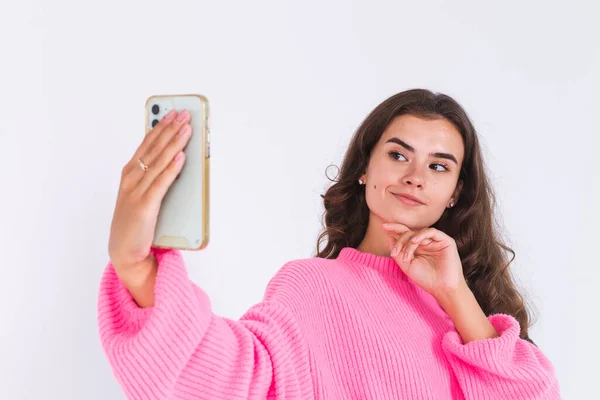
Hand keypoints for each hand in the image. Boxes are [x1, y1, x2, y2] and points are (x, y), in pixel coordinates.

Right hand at [108, 109, 191, 282]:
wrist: (125, 251)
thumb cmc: (136, 222)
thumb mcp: (142, 194)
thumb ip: (154, 176)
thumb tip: (176, 158)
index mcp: (129, 173)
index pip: (147, 144)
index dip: (161, 127)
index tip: (174, 112)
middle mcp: (131, 178)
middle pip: (154, 148)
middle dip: (171, 129)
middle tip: (185, 114)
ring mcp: (137, 192)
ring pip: (159, 161)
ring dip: (174, 143)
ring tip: (187, 129)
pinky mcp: (145, 206)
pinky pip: (161, 183)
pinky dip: (172, 169)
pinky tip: (181, 157)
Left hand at [382, 223, 466, 299]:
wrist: (442, 288)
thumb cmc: (425, 279)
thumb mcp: (406, 265)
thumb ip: (398, 252)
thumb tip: (389, 237)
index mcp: (417, 247)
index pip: (405, 234)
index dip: (394, 229)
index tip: (383, 226)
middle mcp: (426, 242)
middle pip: (409, 232)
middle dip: (399, 241)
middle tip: (395, 253)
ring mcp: (436, 241)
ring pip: (418, 233)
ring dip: (408, 243)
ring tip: (406, 256)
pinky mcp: (446, 241)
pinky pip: (432, 232)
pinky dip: (421, 235)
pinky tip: (414, 242)